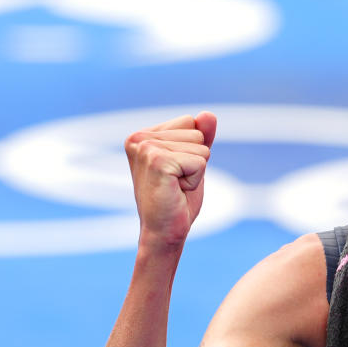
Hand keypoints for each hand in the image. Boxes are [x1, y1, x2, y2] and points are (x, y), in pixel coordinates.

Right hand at [124, 112, 216, 247]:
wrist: (164, 232)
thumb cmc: (177, 199)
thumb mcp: (192, 161)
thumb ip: (201, 137)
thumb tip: (208, 114)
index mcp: (142, 134)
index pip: (190, 122)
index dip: (192, 150)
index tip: (175, 171)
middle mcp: (139, 137)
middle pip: (196, 132)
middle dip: (195, 160)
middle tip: (175, 182)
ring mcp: (145, 148)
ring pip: (201, 147)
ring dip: (195, 171)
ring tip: (175, 187)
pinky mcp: (157, 161)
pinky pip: (200, 162)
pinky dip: (195, 180)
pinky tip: (177, 191)